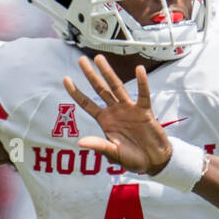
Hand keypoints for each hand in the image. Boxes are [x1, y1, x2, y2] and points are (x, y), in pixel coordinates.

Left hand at [63, 55, 170, 174]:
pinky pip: (143, 94)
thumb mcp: (113, 153)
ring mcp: (129, 109)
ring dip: (108, 72)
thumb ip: (99, 145)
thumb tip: (80, 142)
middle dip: (90, 75)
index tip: (66, 79)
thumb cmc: (132, 159)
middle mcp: (115, 111)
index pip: (87, 103)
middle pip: (100, 89)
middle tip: (81, 60)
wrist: (153, 161)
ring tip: (99, 58)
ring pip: (117, 87)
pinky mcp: (144, 111)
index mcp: (105, 121)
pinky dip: (142, 82)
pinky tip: (139, 70)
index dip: (76, 92)